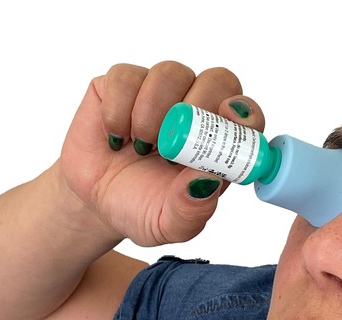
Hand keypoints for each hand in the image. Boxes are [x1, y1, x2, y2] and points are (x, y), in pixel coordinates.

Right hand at [59, 61, 265, 246]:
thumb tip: (207, 180)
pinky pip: (126, 76)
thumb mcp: (168, 226)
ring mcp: (161, 93)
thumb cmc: (139, 210)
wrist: (94, 204)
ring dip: (152, 113)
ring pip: (171, 73)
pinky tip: (116, 137)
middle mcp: (195, 112)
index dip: (246, 113)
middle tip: (170, 146)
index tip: (229, 121)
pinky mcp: (122, 85)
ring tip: (141, 147)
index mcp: (217, 146)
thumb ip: (192, 211)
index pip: (247, 115)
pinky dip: (118, 109)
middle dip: (198, 106)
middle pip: (218, 80)